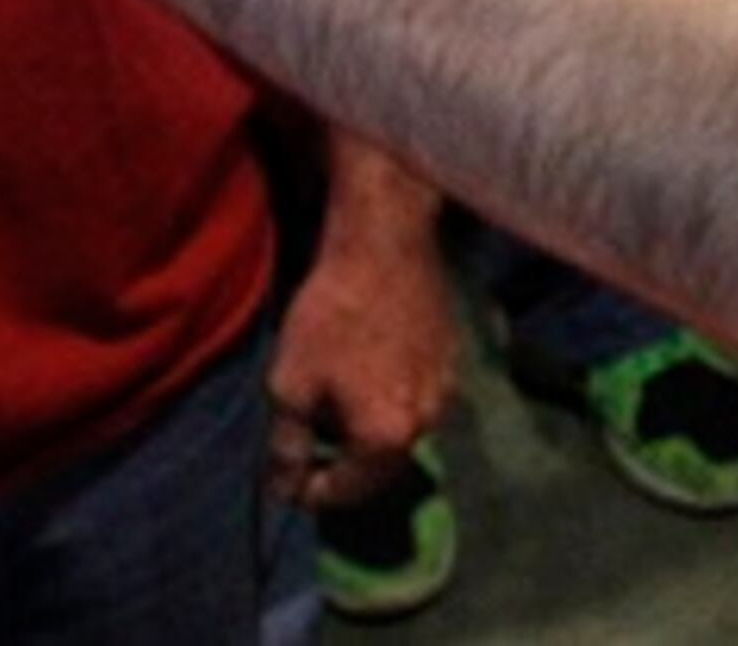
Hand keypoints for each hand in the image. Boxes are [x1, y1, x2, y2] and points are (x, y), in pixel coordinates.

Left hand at [268, 201, 463, 507]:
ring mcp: (446, 390)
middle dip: (345, 469)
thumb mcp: (290, 385)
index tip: (286, 481)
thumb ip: (288, 446)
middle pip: (382, 469)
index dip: (311, 493)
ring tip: (337, 412)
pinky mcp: (452, 359)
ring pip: (403, 433)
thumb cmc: (331, 315)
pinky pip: (417, 401)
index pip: (347, 491)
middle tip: (311, 452)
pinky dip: (391, 403)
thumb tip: (285, 489)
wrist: (385, 245)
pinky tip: (367, 376)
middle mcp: (427, 423)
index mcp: (387, 437)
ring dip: (370, 436)